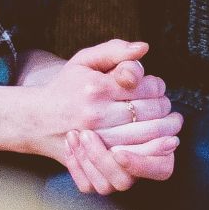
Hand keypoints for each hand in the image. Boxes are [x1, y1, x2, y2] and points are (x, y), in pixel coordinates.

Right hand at [21, 40, 178, 192]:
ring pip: (143, 138)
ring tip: (171, 126)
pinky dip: (149, 154)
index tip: (158, 88)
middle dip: (165, 110)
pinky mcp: (93, 158)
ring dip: (163, 132)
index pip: (145, 88)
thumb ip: (115, 50)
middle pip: (148, 113)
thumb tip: (144, 48)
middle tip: (169, 109)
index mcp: (97, 88)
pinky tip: (157, 146)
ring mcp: (95, 139)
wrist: (37, 119)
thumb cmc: (67, 86)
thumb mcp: (86, 60)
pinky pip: (129, 161)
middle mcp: (95, 114)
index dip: (158, 87)